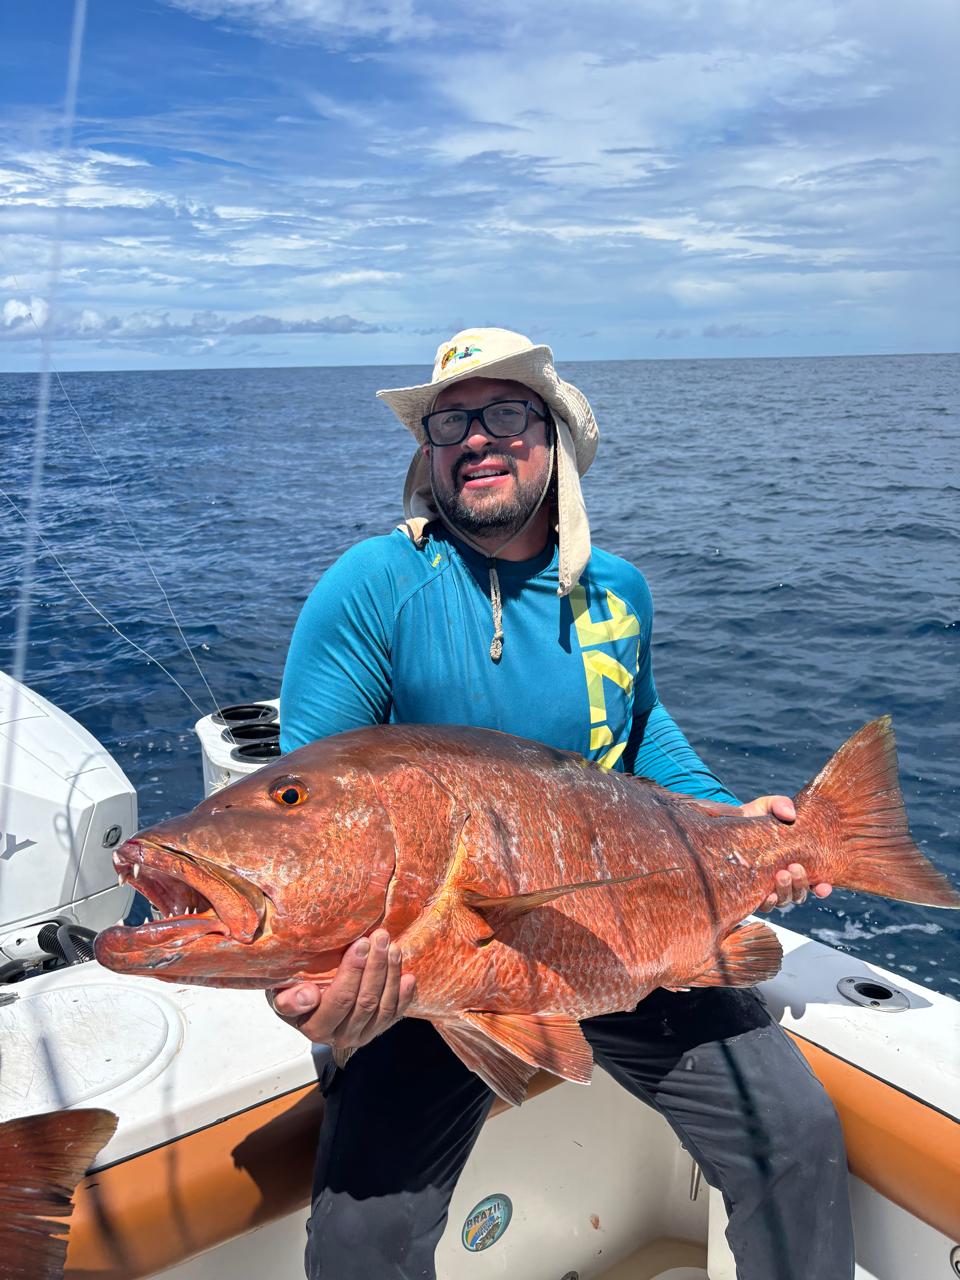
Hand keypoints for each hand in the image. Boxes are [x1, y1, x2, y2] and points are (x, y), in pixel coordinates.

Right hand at [267, 929, 415, 1047]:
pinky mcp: (376, 1030)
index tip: (361, 944)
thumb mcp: (280, 993)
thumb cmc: (291, 990)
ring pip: (382, 1008)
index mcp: (315, 1027)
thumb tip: (308, 996)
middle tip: (381, 937)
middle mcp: (340, 1037)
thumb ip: (289, 999)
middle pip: (365, 1002)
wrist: (303, 1002)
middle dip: (375, 967)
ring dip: (391, 975)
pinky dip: (404, 996)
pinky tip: (409, 976)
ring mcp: (361, 1036)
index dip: (353, 972)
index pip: (340, 1000)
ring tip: (393, 948)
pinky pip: (394, 1015)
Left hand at [737, 794, 832, 910]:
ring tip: (781, 874)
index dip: (823, 888)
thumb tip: (790, 814)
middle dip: (801, 883)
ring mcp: (769, 887)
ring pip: (785, 900)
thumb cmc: (754, 817)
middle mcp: (785, 879)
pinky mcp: (752, 892)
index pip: (816, 881)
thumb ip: (780, 804)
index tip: (825, 886)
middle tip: (794, 868)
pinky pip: (764, 905)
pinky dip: (769, 902)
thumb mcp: (767, 806)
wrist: (729, 824)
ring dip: (786, 890)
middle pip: (800, 893)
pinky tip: (768, 895)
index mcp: (797, 862)